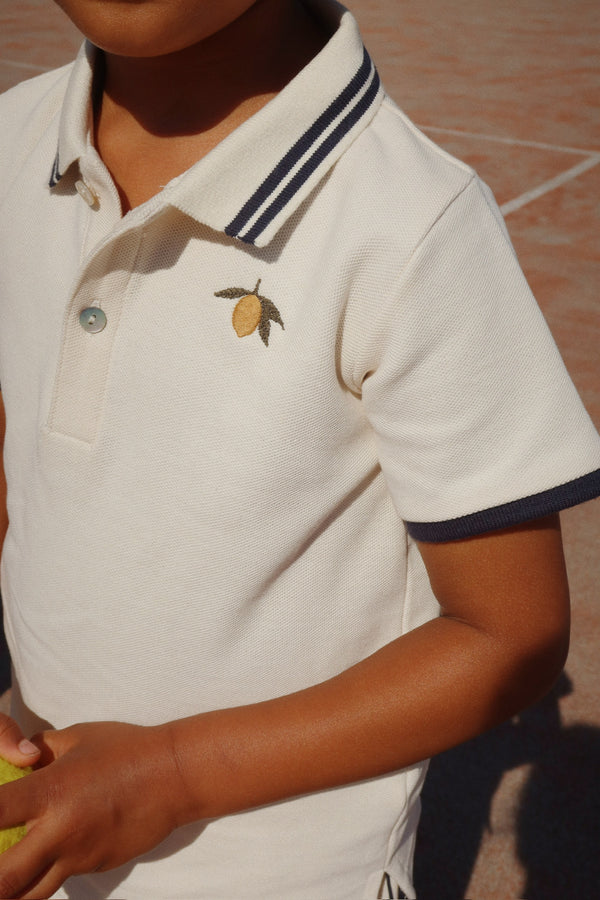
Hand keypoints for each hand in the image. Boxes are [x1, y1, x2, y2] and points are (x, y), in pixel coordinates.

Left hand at [0, 718, 190, 898]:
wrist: (173, 776)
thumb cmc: (125, 748)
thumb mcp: (78, 736)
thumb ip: (41, 749)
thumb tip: (17, 758)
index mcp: (50, 791)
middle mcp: (58, 830)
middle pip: (2, 879)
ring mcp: (77, 855)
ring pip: (28, 895)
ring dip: (11, 889)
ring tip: (9, 875)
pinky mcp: (95, 866)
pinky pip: (60, 880)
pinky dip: (45, 876)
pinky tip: (49, 858)